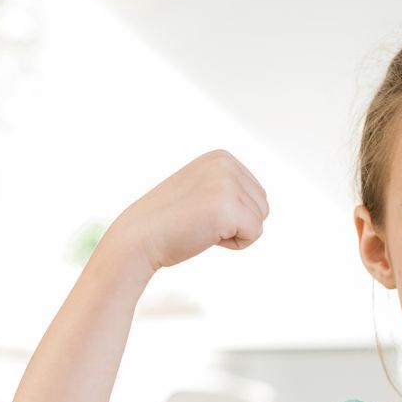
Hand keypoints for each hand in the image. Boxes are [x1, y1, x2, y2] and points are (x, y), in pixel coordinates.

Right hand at [103, 149, 268, 273]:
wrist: (139, 237)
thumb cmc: (169, 222)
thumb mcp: (202, 189)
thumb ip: (228, 187)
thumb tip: (262, 201)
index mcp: (221, 156)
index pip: (256, 193)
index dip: (231, 213)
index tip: (200, 212)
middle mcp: (226, 163)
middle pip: (262, 205)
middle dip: (237, 222)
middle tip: (201, 222)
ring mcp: (227, 184)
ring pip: (260, 220)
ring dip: (234, 233)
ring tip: (202, 227)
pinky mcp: (229, 208)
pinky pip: (254, 235)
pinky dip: (234, 244)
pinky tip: (206, 236)